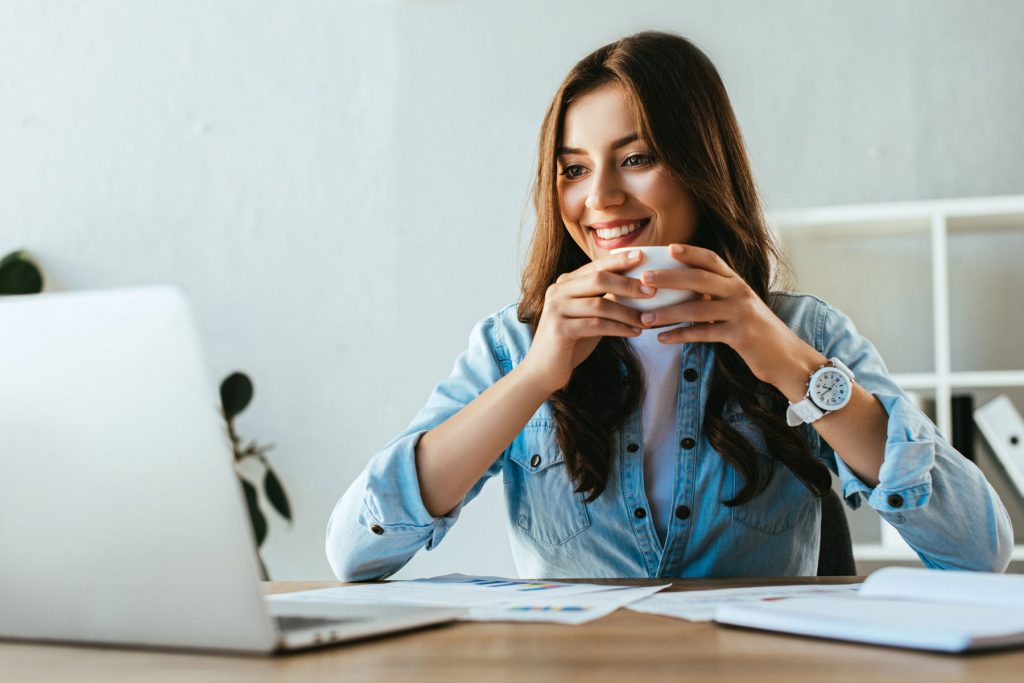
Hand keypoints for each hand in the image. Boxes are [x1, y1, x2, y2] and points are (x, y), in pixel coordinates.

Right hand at [520, 249, 654, 393]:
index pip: (595, 266)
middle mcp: (558, 291)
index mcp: (565, 283)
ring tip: (647, 319)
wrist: (544, 369)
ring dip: (628, 313)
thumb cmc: (571, 341)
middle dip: (628, 284)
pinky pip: (596, 325)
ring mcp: (556, 309)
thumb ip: (606, 300)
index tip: (643, 257)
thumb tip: (638, 287)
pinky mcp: (559, 329)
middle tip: (651, 291)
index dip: (619, 260)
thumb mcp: (590, 316)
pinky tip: (634, 332)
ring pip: (600, 304)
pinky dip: (619, 328)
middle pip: (598, 279)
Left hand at [637, 244, 823, 392]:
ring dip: (668, 313)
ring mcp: (741, 313)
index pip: (712, 260)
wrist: (788, 358)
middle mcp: (740, 292)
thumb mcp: (739, 307)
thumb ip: (717, 296)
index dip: (690, 252)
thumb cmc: (756, 332)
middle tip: (643, 278)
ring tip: (644, 319)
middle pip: (700, 279)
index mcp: (737, 282)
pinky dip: (681, 335)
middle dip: (669, 278)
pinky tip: (662, 339)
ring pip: (697, 308)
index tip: (668, 247)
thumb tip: (684, 291)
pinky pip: (704, 333)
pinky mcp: (740, 335)